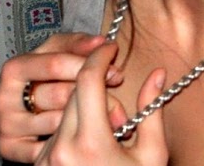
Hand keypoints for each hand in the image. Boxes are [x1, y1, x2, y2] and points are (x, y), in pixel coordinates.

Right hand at [0, 33, 120, 161]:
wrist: (20, 107)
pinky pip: (49, 145)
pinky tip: (83, 133)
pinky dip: (69, 140)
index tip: (115, 72)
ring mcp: (7, 125)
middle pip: (60, 95)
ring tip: (105, 115)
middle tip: (116, 101)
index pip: (56, 65)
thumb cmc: (45, 75)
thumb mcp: (57, 51)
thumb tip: (101, 42)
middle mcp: (4, 98)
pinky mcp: (10, 148)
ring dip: (86, 119)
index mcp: (15, 69)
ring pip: (58, 121)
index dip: (89, 66)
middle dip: (93, 95)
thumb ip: (78, 44)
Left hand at [35, 42, 167, 165]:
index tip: (111, 49)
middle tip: (117, 99)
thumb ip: (152, 111)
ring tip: (105, 128)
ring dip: (83, 107)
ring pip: (63, 111)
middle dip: (95, 85)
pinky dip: (71, 128)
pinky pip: (53, 133)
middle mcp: (61, 149)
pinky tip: (88, 144)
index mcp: (91, 143)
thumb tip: (158, 74)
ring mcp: (45, 160)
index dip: (100, 57)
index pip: (87, 81)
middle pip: (74, 93)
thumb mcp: (152, 155)